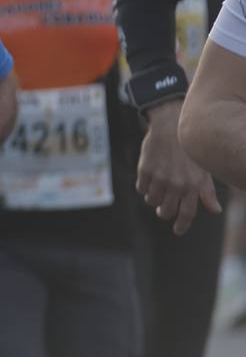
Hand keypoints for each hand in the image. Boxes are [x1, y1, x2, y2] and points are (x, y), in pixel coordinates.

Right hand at [138, 100, 221, 234]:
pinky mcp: (145, 170)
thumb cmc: (190, 149)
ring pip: (152, 200)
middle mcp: (176, 184)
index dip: (182, 225)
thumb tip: (215, 210)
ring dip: (154, 199)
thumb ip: (207, 192)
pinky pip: (141, 188)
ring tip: (157, 190)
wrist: (171, 125)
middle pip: (166, 211)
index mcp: (193, 186)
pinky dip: (144, 187)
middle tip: (163, 210)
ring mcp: (159, 177)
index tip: (177, 231)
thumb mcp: (203, 169)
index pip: (186, 213)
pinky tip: (149, 180)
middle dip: (164, 212)